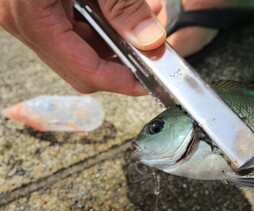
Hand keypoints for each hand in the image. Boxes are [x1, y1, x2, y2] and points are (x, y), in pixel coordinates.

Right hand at [0, 0, 165, 95]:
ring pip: (80, 47)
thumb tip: (149, 39)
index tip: (148, 81)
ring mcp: (28, 15)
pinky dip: (100, 22)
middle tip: (150, 45)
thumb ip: (122, 5)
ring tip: (144, 16)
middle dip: (122, 58)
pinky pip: (72, 27)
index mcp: (32, 16)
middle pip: (83, 65)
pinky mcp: (36, 6)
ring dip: (115, 38)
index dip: (121, 82)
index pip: (85, 71)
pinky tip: (120, 7)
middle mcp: (25, 22)